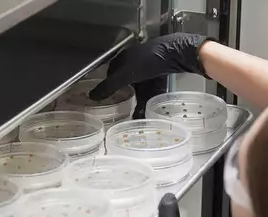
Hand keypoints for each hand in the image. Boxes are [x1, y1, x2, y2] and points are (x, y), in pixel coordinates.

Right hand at [89, 33, 212, 101]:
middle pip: (124, 80)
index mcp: (123, 58)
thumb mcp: (126, 75)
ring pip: (138, 85)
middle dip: (122, 93)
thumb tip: (92, 96)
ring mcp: (148, 66)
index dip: (107, 85)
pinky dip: (147, 98)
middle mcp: (134, 61)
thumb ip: (109, 86)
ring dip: (135, 98)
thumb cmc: (149, 60)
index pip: (110, 73)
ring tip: (131, 111)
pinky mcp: (160, 72)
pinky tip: (146, 107)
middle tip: (118, 107)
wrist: (175, 54)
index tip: (105, 98)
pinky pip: (149, 87)